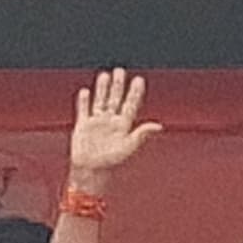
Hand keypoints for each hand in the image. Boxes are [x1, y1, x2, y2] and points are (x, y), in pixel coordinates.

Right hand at [68, 69, 160, 189]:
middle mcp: (111, 122)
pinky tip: (86, 91)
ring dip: (102, 89)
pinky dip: (84, 101)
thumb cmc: (111, 162)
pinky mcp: (83, 126)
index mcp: (123, 126)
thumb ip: (142, 134)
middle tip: (120, 71)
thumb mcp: (129, 147)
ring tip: (105, 75)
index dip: (135, 93)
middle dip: (118, 85)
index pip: (130, 105)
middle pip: (115, 99)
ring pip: (100, 101)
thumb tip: (159, 126)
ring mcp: (97, 123)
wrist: (90, 171)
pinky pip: (84, 110)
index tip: (139, 80)